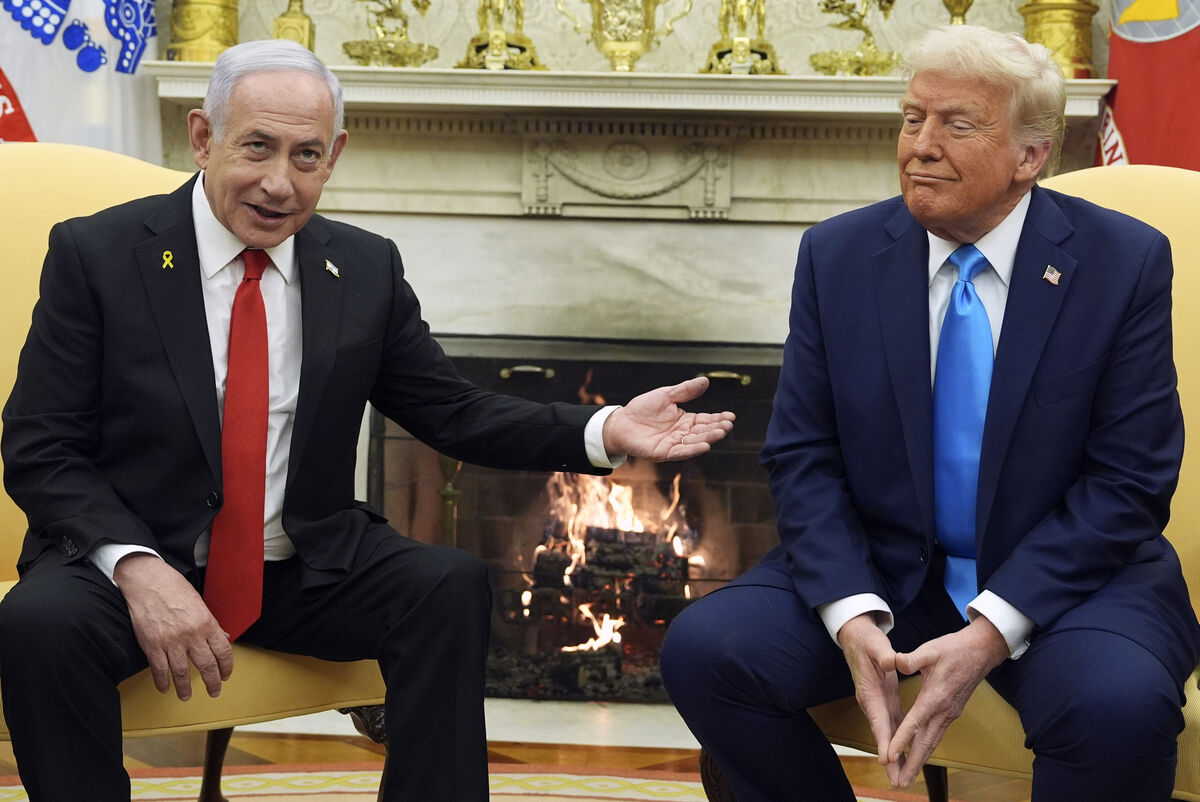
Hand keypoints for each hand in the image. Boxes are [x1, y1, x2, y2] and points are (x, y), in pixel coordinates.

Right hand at [113, 553, 233, 700]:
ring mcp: (171, 641)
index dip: (226, 667)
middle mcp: (191, 634)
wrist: (148, 582)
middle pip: (206, 665)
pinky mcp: (152, 645)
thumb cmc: (174, 589)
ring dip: (185, 688)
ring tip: (187, 696)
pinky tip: (165, 688)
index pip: (223, 651)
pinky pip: (159, 669)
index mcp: (207, 623)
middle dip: (212, 682)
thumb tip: (224, 638)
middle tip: (214, 691)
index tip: (226, 675)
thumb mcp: (199, 603)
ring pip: (182, 672)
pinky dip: (162, 682)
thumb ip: (211, 624)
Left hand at [601, 376, 734, 461]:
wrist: (621, 421)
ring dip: (708, 438)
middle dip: (716, 428)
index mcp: (685, 420)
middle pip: (703, 431)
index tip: (731, 416)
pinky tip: (705, 445)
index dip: (718, 419)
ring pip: (695, 442)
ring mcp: (673, 444)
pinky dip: (692, 449)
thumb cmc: (642, 408)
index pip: (706, 420)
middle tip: (728, 425)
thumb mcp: (666, 395)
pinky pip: (680, 452)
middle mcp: (682, 434)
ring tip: (720, 432)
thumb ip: (685, 390)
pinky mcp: (663, 452)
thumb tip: (705, 381)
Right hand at [838, 614, 905, 785]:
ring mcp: (878, 702)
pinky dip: (900, 741)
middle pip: (882, 734)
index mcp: (869, 690)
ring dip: (895, 755)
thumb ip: (885, 654)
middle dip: (889, 758)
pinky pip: (894, 725)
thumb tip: (892, 662)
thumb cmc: (866, 640)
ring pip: (888, 733)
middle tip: (897, 780)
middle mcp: (872, 701)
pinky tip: (907, 754)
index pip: (878, 718)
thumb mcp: (875, 643)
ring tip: (902, 776)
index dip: (883, 738)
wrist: (856, 636)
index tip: (887, 758)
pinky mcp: (886, 700)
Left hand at [885, 617, 1008, 786]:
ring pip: (932, 743)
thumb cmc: (954, 649)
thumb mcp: (930, 650)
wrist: (981, 651)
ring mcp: (949, 714)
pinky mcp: (951, 713)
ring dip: (920, 762)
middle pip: (925, 743)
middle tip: (899, 783)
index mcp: (935, 696)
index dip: (901, 740)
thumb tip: (894, 662)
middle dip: (912, 764)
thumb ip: (911, 658)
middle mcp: (943, 710)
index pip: (915, 722)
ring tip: (907, 778)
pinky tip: (920, 756)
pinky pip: (937, 736)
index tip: (889, 756)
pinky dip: (927, 749)